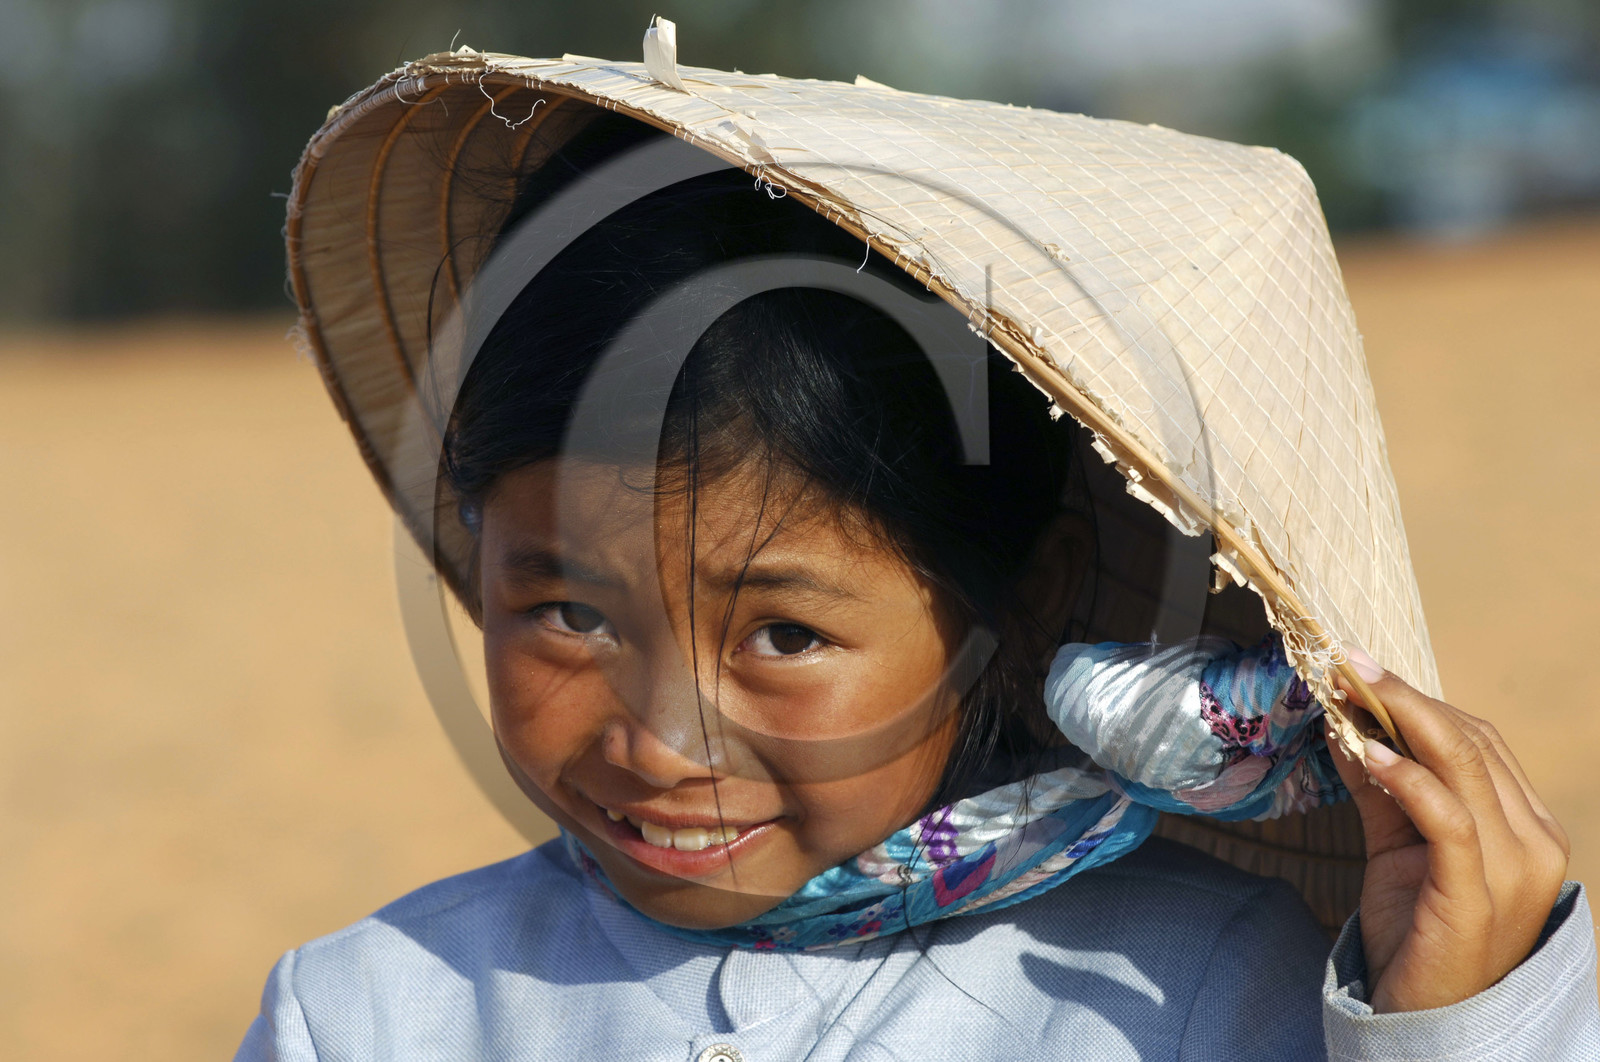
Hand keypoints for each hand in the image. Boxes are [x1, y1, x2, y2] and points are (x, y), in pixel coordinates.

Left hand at [1326, 661, 1569, 1012]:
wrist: (1424, 1020)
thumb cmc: (1416, 932)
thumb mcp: (1396, 845)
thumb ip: (1381, 787)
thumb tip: (1345, 722)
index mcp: (1525, 826)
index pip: (1477, 739)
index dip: (1416, 699)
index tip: (1357, 669)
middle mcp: (1533, 842)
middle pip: (1470, 741)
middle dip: (1402, 696)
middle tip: (1345, 662)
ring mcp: (1513, 869)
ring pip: (1463, 766)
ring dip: (1398, 718)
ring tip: (1347, 688)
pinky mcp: (1477, 895)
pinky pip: (1448, 819)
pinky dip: (1407, 778)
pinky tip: (1366, 752)